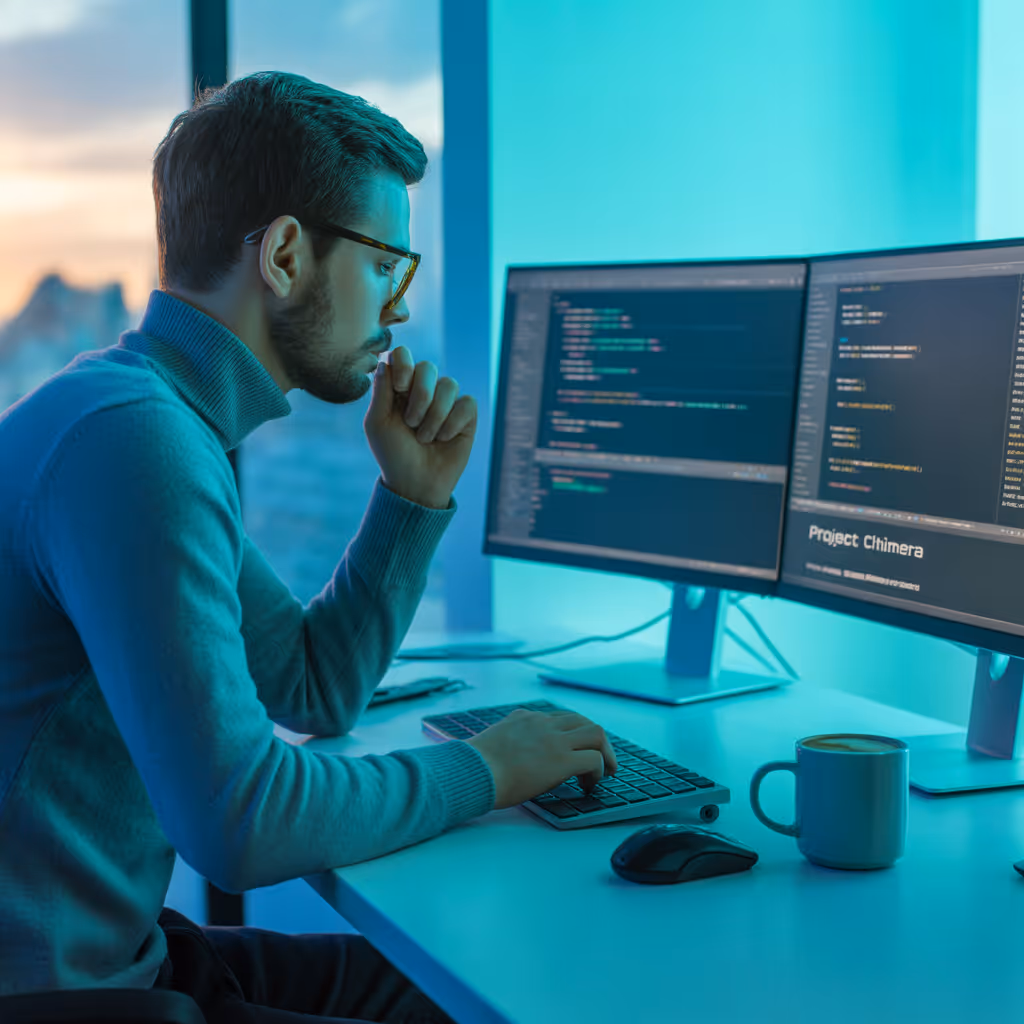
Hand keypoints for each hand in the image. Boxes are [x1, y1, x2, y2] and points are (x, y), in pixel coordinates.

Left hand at [364, 346, 476, 509]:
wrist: (416, 484)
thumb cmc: (393, 454)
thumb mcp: (377, 423)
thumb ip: (381, 391)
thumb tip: (386, 361)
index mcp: (399, 388)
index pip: (403, 354)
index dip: (404, 363)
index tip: (401, 386)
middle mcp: (424, 390)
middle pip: (428, 367)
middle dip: (420, 395)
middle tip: (411, 422)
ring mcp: (447, 402)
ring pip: (449, 384)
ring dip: (434, 416)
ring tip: (425, 438)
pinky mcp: (466, 416)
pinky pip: (466, 403)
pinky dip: (452, 423)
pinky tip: (444, 439)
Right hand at [467, 709, 617, 809]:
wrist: (472, 772)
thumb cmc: (475, 767)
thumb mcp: (493, 744)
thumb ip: (510, 743)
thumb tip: (514, 760)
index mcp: (524, 718)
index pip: (558, 718)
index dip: (571, 735)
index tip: (574, 750)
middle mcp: (541, 722)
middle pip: (582, 720)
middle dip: (596, 740)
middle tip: (601, 760)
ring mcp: (553, 738)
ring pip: (596, 733)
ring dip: (605, 753)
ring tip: (605, 772)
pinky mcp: (561, 759)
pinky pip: (593, 759)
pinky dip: (598, 771)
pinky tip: (589, 785)